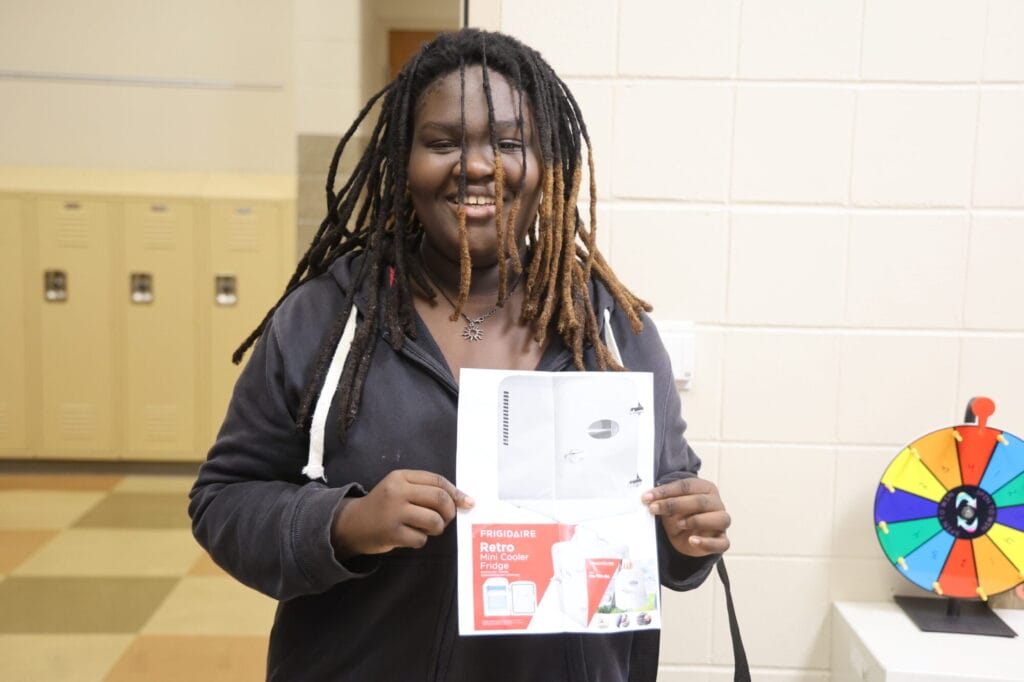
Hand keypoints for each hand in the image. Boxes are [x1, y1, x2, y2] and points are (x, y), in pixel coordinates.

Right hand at [332, 470, 473, 557]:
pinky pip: (421, 538)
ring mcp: (394, 512)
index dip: (456, 492)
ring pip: (434, 520)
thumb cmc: (384, 506)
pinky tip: (410, 536)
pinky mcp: (392, 533)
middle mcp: (397, 492)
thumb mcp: (400, 488)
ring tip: (426, 528)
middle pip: (439, 498)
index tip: (467, 502)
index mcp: (400, 477)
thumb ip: (426, 490)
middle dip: (450, 511)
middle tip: (446, 519)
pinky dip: (421, 540)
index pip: (437, 480)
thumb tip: (464, 500)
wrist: (352, 524)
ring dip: (437, 528)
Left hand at [642, 477, 730, 557]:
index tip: (647, 497)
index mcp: (705, 488)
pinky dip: (707, 542)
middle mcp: (716, 503)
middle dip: (674, 504)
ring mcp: (721, 522)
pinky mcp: (722, 541)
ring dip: (696, 521)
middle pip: (700, 501)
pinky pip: (721, 543)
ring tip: (679, 524)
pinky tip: (692, 540)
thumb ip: (663, 502)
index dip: (665, 491)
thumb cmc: (679, 516)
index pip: (686, 486)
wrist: (686, 537)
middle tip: (653, 508)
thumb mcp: (669, 508)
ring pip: (719, 518)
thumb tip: (648, 500)